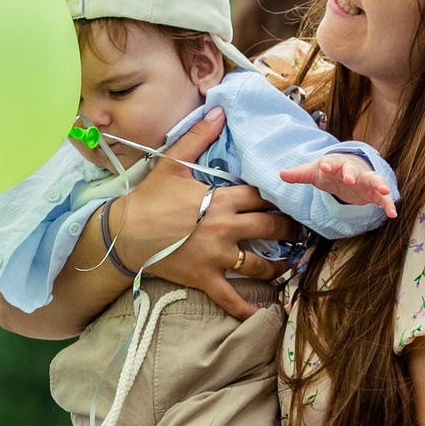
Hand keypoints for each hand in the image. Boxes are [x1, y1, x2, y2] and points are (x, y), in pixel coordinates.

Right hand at [111, 112, 301, 318]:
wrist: (124, 233)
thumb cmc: (148, 198)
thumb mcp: (172, 163)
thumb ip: (199, 136)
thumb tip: (218, 109)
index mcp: (221, 200)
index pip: (262, 196)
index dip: (278, 198)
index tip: (290, 199)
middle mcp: (225, 228)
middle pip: (270, 228)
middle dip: (290, 229)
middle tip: (300, 230)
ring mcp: (217, 256)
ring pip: (260, 264)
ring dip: (280, 265)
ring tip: (291, 264)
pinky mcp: (205, 278)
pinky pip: (230, 298)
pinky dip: (246, 310)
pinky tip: (262, 316)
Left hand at [282, 153, 395, 216]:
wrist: (348, 171)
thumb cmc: (331, 171)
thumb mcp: (315, 172)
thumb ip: (300, 174)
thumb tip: (281, 175)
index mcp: (337, 164)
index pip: (332, 162)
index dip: (329, 164)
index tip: (325, 166)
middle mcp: (353, 171)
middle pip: (354, 170)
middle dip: (352, 173)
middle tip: (350, 178)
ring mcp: (365, 181)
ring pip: (374, 180)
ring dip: (380, 184)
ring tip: (385, 190)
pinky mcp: (373, 192)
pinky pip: (383, 198)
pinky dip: (388, 204)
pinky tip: (393, 214)